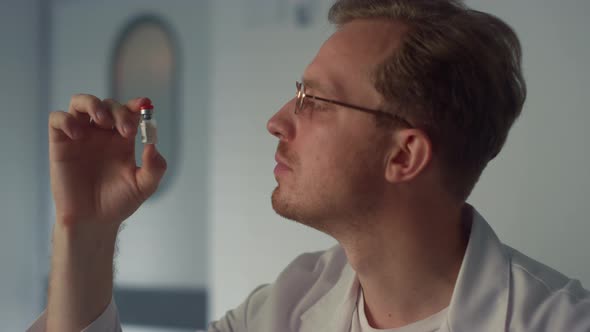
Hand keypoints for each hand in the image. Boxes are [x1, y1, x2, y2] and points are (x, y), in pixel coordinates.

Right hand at [48, 94, 166, 226]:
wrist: (93, 221)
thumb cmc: (118, 202)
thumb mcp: (144, 186)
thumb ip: (154, 168)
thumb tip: (152, 146)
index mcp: (122, 139)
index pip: (129, 112)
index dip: (136, 105)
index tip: (144, 105)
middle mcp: (102, 134)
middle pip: (108, 105)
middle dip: (119, 111)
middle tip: (127, 130)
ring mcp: (80, 136)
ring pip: (80, 103)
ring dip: (92, 104)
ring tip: (102, 121)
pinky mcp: (60, 143)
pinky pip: (57, 119)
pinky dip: (66, 119)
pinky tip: (78, 134)